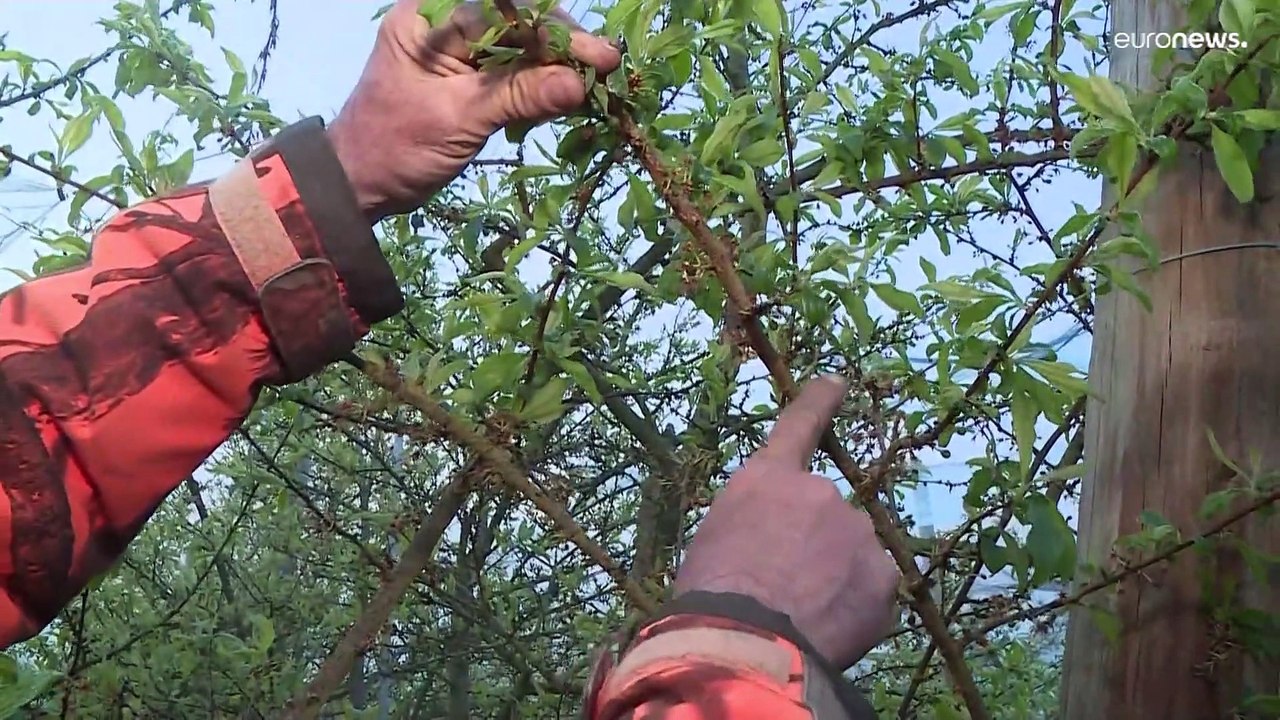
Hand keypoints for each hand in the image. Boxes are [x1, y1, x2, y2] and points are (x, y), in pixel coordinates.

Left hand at [327, 0, 620, 221]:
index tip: (595, 55)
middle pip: (517, 22)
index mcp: (429, 17)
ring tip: (593, 85)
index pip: (504, 10)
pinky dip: (540, 84)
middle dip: (561, 46)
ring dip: (556, 66)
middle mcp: (444, 22)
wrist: (358, 185)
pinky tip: (566, 97)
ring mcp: (456, 49)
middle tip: (603, 69)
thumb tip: (577, 85)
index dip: (554, 30)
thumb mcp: (458, 119)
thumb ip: (518, 96)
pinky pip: (513, 70)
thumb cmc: (394, 147)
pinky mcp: (466, 76)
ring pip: (520, 46)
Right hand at [673, 376, 900, 668]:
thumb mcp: (716, 540)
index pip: (797, 428)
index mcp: (768, 479)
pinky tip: (824, 630)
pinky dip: (852, 609)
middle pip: (824, 517)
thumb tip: (773, 545)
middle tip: (782, 590)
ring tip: (800, 617)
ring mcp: (857, 532)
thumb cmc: (710, 594)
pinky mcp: (883, 577)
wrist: (744, 640)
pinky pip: (869, 592)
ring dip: (833, 579)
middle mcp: (820, 493)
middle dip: (812, 547)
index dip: (818, 404)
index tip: (837, 382)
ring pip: (850, 555)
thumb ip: (755, 525)